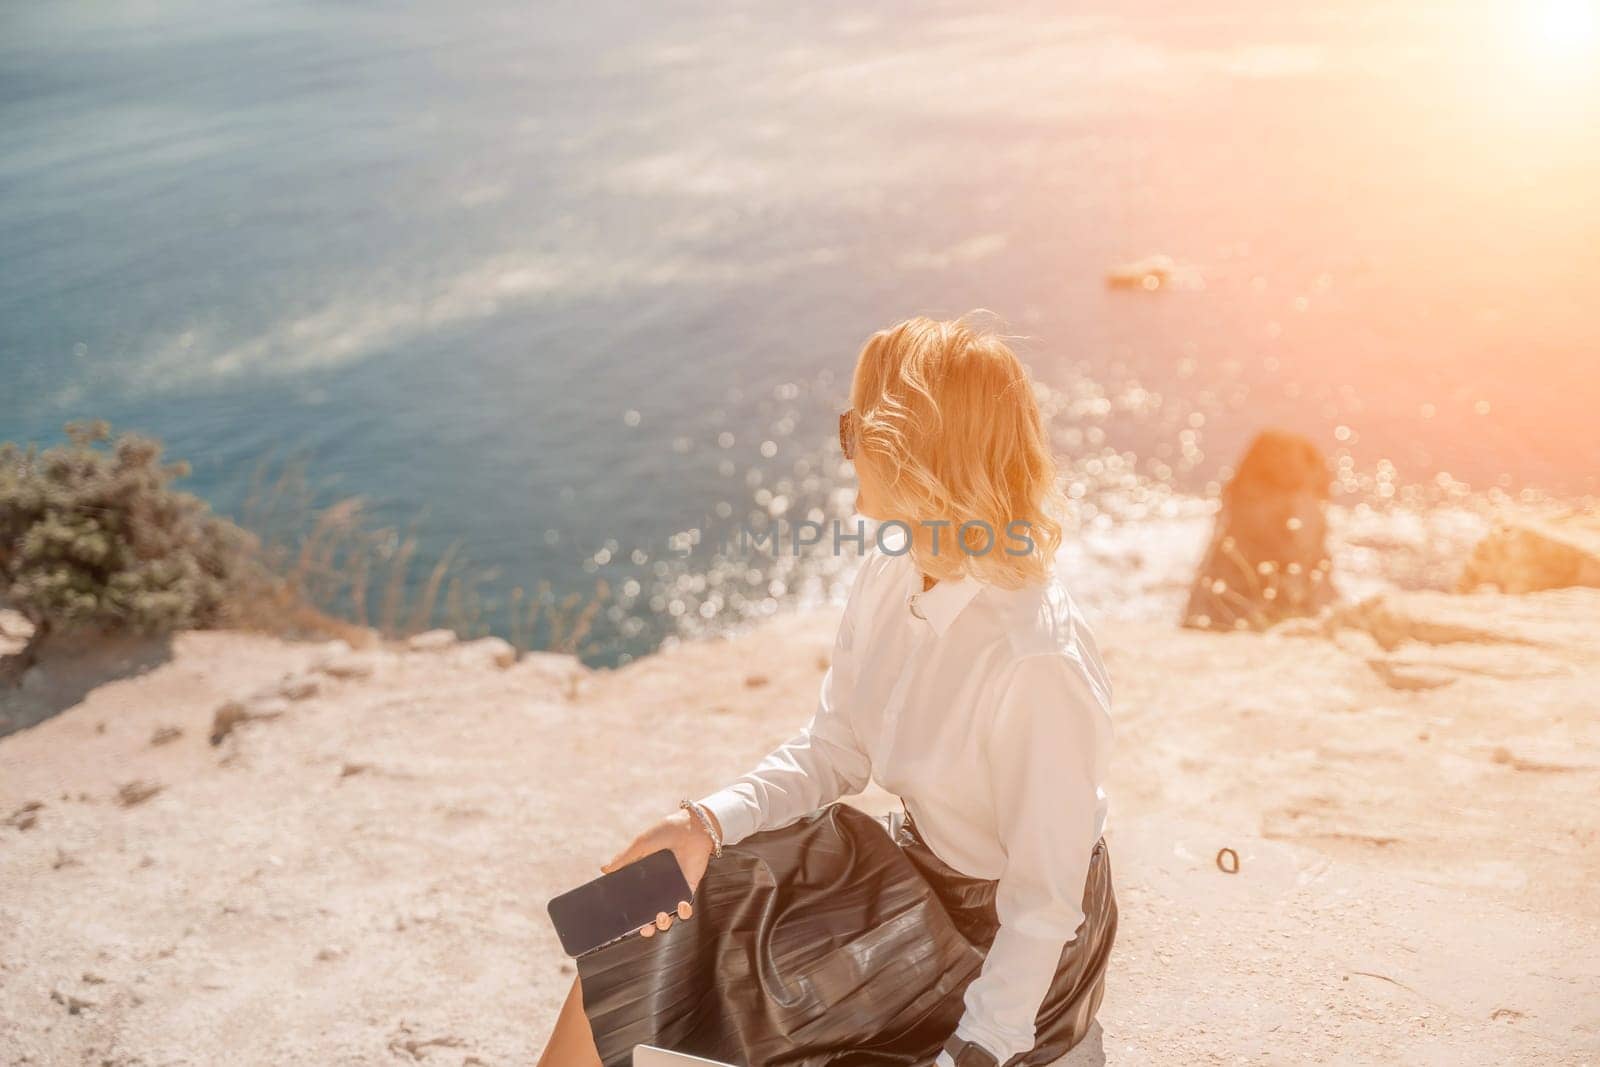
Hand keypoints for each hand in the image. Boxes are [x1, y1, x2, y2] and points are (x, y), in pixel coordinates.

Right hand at [602, 807, 718, 936]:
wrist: (693, 826)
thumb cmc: (666, 831)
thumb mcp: (642, 844)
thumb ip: (624, 858)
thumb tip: (603, 869)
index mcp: (643, 877)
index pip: (632, 900)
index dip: (627, 913)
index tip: (620, 923)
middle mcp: (657, 887)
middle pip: (648, 914)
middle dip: (646, 927)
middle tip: (644, 928)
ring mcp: (673, 890)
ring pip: (667, 916)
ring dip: (664, 923)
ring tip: (661, 917)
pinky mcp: (689, 889)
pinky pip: (686, 908)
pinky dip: (684, 912)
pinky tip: (681, 905)